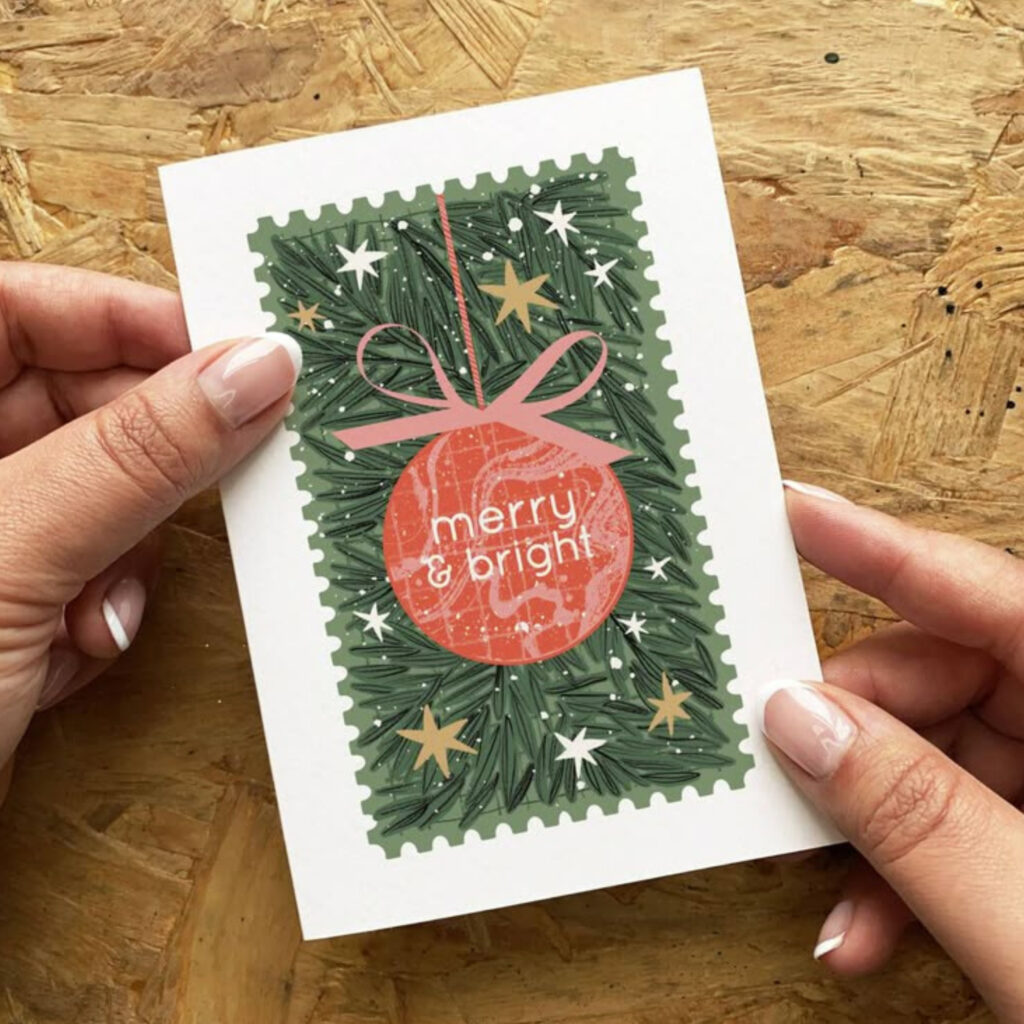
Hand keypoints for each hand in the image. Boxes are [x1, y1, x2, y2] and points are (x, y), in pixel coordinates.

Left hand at [0, 263, 299, 800]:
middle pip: (75, 404)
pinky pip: (92, 568)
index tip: (233, 350)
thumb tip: (254, 369)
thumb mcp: (11, 554)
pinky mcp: (9, 606)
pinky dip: (107, 608)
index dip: (126, 317)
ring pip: (100, 495)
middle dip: (147, 457)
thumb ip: (139, 453)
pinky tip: (81, 652)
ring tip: (106, 605)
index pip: (18, 307)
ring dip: (127, 550)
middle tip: (233, 464)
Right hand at [760, 482, 1023, 1018]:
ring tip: (835, 901)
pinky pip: (960, 822)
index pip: (996, 597)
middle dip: (857, 735)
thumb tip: (800, 718)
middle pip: (951, 682)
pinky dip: (903, 871)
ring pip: (942, 761)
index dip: (887, 551)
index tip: (798, 513)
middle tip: (789, 771)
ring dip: (868, 826)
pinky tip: (870, 927)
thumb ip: (918, 819)